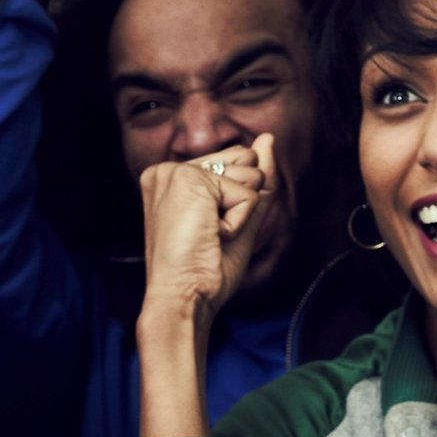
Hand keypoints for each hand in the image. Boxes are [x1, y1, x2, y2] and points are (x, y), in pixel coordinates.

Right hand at [138, 136, 274, 330]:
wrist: (184, 298)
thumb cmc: (204, 271)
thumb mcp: (239, 219)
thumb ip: (254, 180)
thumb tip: (268, 139)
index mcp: (171, 179)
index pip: (233, 164)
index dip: (237, 203)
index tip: (207, 233)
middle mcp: (168, 170)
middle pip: (244, 161)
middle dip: (241, 202)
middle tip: (209, 234)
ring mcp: (177, 171)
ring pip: (249, 174)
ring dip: (240, 214)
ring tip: (208, 236)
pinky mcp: (191, 179)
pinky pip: (248, 193)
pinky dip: (238, 222)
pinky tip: (210, 236)